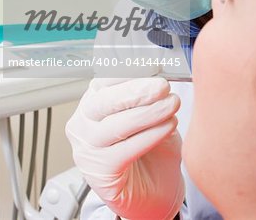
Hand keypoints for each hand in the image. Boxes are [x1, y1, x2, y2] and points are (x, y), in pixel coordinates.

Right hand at [65, 78, 183, 219]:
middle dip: (136, 91)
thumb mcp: (151, 112)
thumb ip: (149, 93)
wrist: (156, 189)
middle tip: (163, 86)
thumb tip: (160, 72)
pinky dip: (150, 136)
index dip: (128, 72)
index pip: (103, 81)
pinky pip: (125, 150)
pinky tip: (168, 126)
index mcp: (93, 102)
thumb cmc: (152, 147)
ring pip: (115, 126)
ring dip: (148, 113)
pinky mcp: (100, 173)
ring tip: (172, 105)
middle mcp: (83, 124)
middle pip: (103, 102)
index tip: (153, 68)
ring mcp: (87, 150)